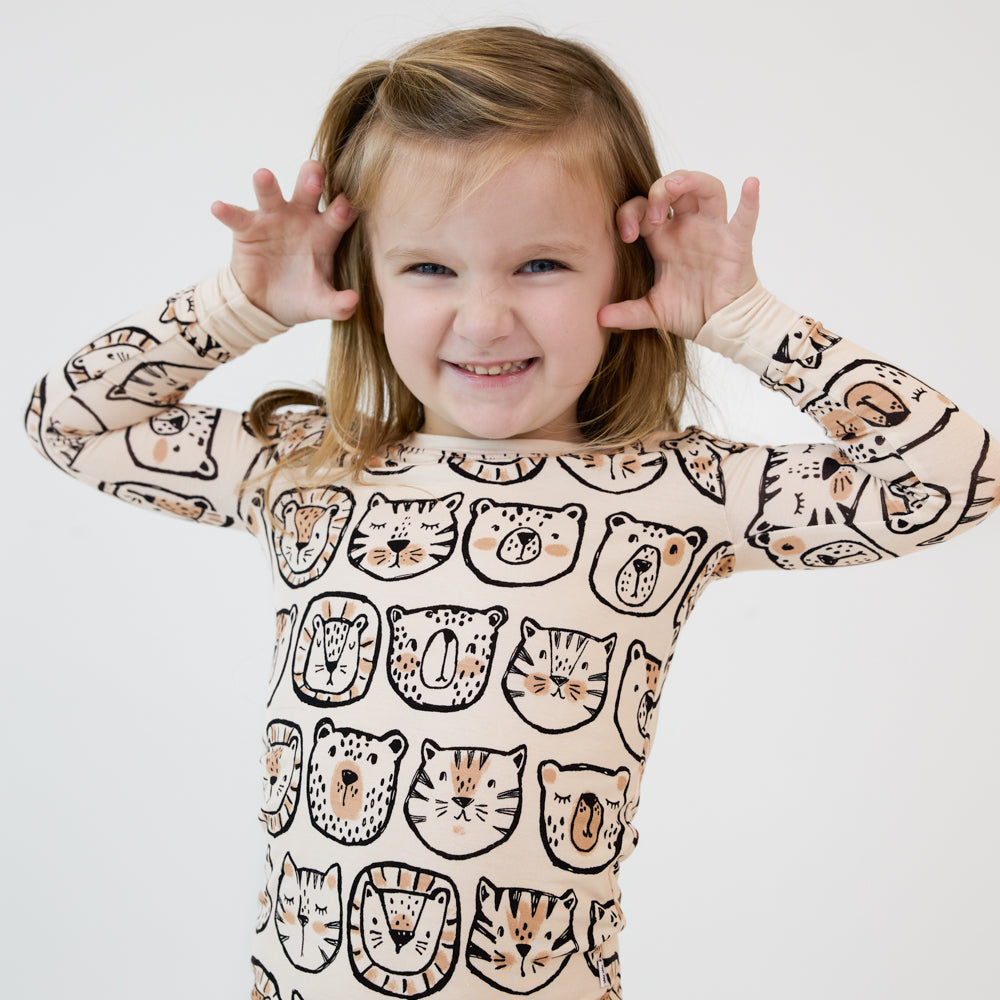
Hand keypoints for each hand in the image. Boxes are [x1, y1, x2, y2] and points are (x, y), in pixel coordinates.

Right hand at [210, 161, 358, 326]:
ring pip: (271, 195)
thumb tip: (353, 304)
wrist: (265, 305)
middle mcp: (301, 217)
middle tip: (314, 179)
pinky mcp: (247, 227)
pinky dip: (227, 212)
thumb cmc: (300, 295)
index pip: (340, 213)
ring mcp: (273, 218)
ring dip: (267, 185)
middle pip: (309, 189)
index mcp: (325, 232)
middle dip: (311, 179)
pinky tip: (218, 207)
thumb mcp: (319, 303)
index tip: (346, 206)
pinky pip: (237, 216)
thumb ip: (338, 304)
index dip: (344, 208)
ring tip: (263, 176)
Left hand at [598, 171, 759, 339]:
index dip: (630, 213)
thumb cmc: (690, 311)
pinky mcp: (736, 243)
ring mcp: (713, 232)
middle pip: (674, 188)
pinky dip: (750, 201)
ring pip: (707, 189)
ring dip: (691, 181)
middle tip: (650, 215)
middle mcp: (687, 228)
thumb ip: (627, 313)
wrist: (720, 327)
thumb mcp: (653, 312)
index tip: (626, 235)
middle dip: (658, 191)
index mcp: (664, 239)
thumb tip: (599, 319)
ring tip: (675, 187)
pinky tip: (750, 183)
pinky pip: (745, 218)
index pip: (642, 209)